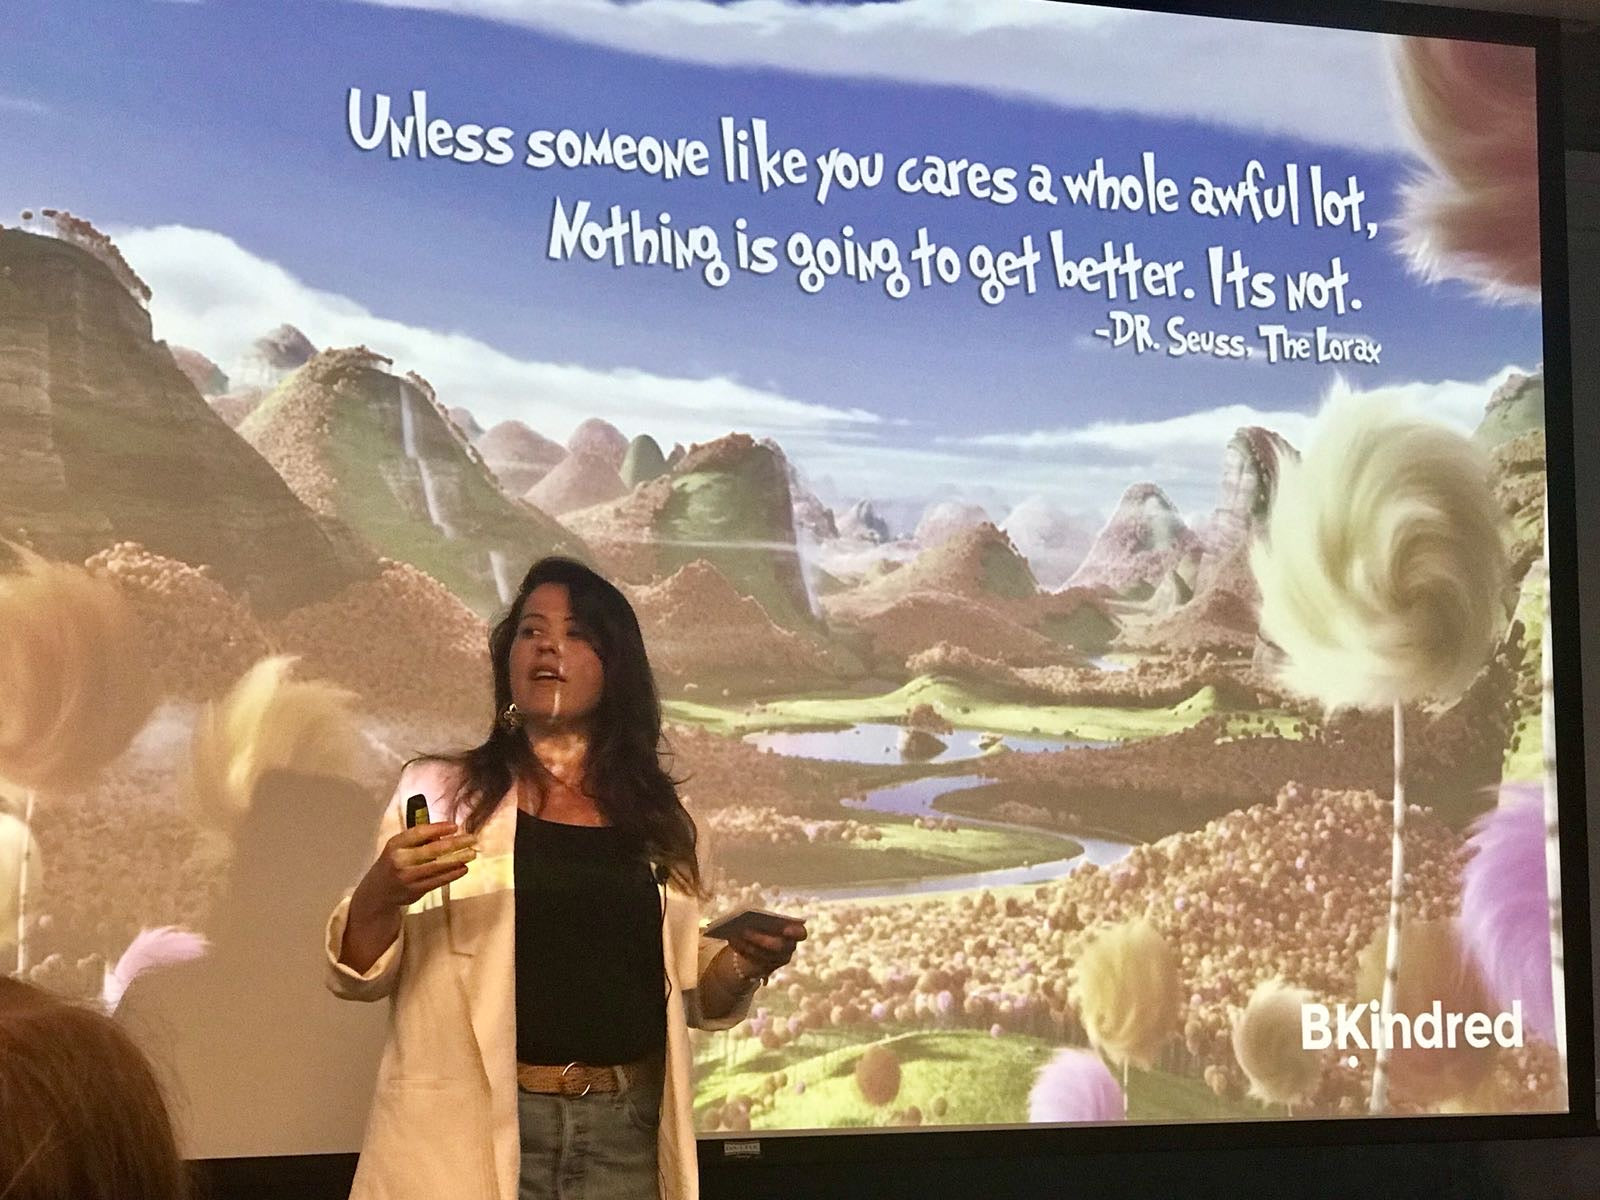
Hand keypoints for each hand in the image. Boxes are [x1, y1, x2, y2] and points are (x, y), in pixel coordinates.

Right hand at [357, 822, 477, 911]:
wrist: (378, 890)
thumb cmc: (395, 861)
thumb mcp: (399, 846)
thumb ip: (419, 839)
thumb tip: (448, 831)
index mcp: (396, 844)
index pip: (419, 833)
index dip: (438, 828)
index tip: (455, 826)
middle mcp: (401, 860)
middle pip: (432, 849)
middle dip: (455, 843)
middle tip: (472, 838)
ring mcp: (408, 876)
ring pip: (437, 866)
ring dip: (458, 859)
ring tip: (472, 853)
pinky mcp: (415, 890)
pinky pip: (438, 880)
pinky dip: (452, 874)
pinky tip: (463, 868)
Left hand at [723, 920, 806, 981]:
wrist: (760, 945)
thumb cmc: (766, 925)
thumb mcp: (766, 919)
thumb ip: (763, 918)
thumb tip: (747, 915)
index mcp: (795, 934)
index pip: (801, 934)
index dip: (795, 932)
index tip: (785, 928)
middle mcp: (789, 949)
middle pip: (778, 946)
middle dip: (761, 938)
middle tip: (745, 929)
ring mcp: (778, 961)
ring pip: (763, 955)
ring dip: (748, 944)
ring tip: (735, 933)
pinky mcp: (765, 968)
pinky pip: (753, 960)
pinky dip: (742, 949)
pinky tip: (732, 939)